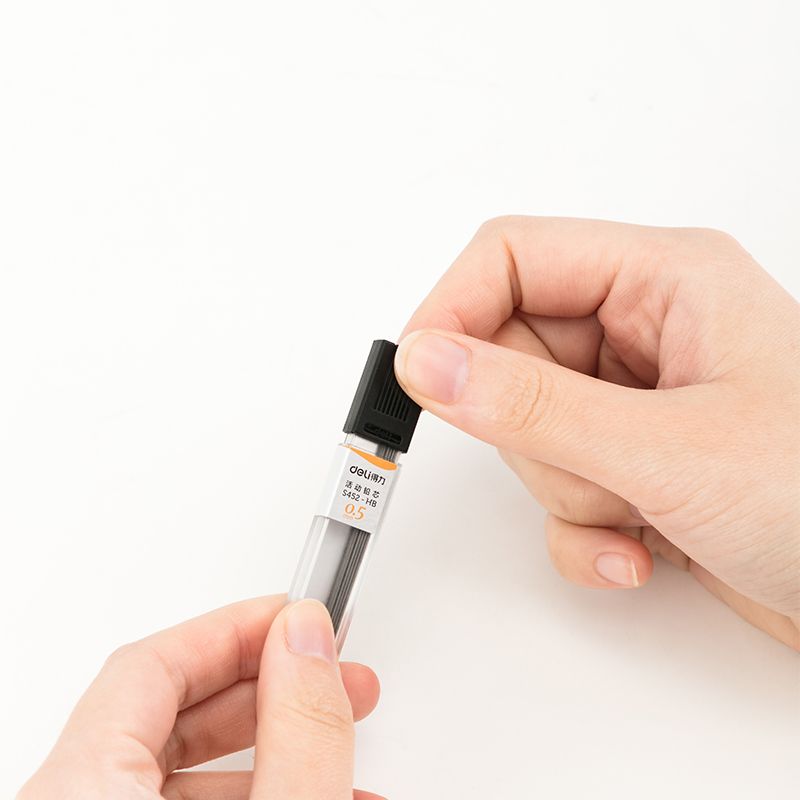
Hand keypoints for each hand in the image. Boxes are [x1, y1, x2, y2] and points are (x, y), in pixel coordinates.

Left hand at [18, 596, 383, 798]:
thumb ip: (298, 730)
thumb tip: (307, 639)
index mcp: (77, 796)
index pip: (150, 665)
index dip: (234, 629)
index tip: (297, 617)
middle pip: (165, 712)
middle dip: (265, 685)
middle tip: (330, 672)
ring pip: (180, 768)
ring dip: (269, 745)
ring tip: (338, 741)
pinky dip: (252, 790)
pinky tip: (312, 788)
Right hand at [396, 217, 799, 649]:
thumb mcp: (670, 449)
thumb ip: (535, 405)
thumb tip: (429, 362)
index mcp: (663, 280)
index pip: (512, 256)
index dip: (452, 310)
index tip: (420, 378)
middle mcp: (644, 332)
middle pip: (510, 354)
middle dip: (533, 434)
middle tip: (588, 466)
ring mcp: (634, 403)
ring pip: (528, 432)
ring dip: (568, 492)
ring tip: (641, 512)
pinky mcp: (631, 464)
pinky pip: (558, 488)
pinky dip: (584, 533)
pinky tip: (641, 551)